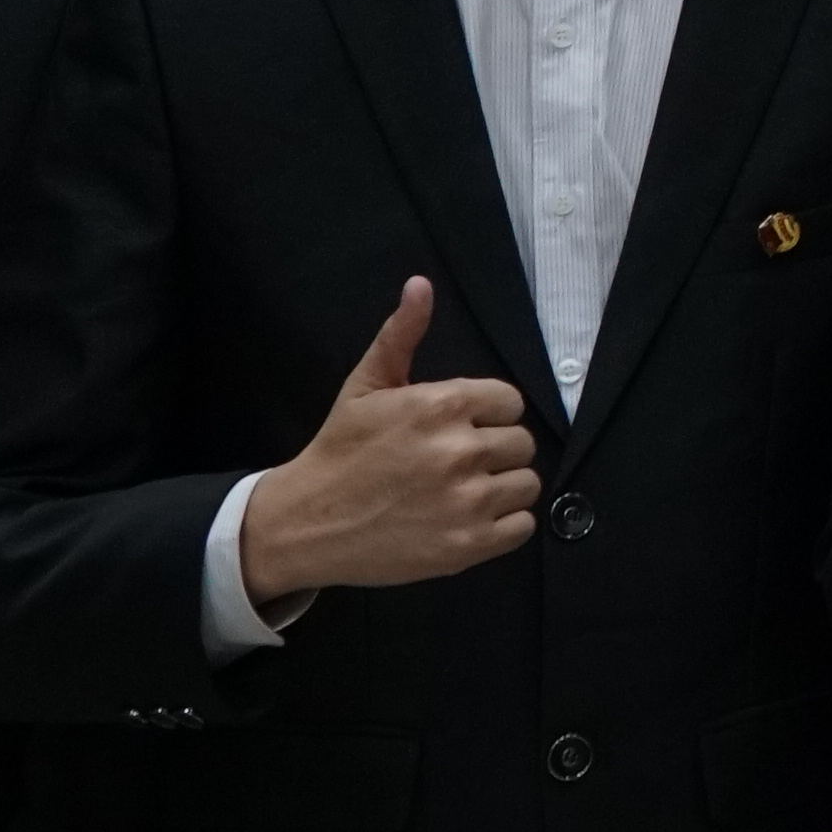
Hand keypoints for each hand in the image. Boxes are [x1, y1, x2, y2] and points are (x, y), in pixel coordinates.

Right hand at [234, 279, 539, 602]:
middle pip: (521, 443)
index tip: (461, 428)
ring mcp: (466, 502)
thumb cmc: (340, 450)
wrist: (305, 522)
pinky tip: (470, 518)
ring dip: (502, 488)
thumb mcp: (366, 386)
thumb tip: (421, 285)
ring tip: (464, 492)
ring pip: (527, 484)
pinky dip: (503, 525)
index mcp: (442, 405)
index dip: (488, 415)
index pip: (509, 402)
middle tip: (457, 464)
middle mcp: (460, 451)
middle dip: (494, 451)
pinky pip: (522, 527)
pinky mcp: (467, 546)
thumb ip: (401, 334)